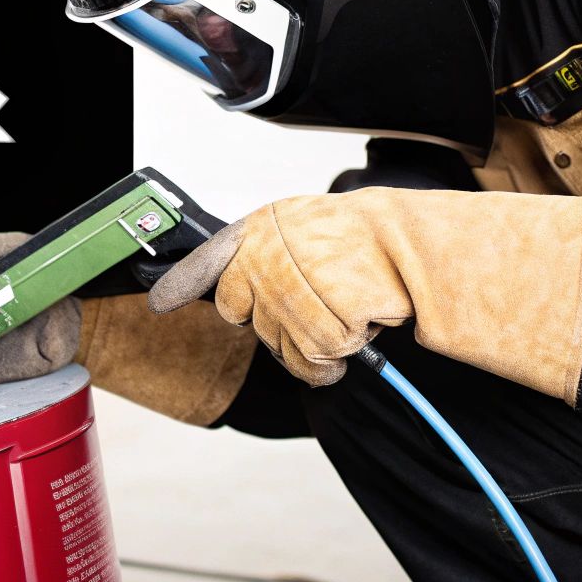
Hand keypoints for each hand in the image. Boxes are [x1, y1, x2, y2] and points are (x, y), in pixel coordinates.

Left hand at [148, 187, 581, 400]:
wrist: (420, 248)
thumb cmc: (366, 245)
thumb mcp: (307, 234)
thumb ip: (262, 258)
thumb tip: (229, 298)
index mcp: (264, 224)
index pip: (212, 258)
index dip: (185, 282)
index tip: (161, 302)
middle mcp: (269, 248)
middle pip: (244, 315)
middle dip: (277, 323)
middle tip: (316, 306)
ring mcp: (294, 280)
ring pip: (282, 344)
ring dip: (314, 345)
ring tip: (345, 316)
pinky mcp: (325, 311)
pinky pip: (319, 357)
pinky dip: (339, 355)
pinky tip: (359, 327)